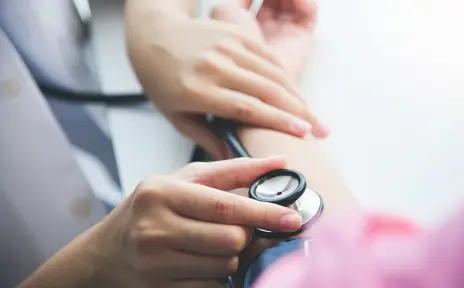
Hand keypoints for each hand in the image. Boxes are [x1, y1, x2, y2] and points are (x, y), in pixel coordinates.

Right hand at [94, 157, 301, 287]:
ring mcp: (155, 263)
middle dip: (243, 235)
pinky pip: (212, 286)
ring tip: (212, 242)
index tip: (292, 217)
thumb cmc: (154, 206)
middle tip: (236, 228)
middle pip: (231, 240)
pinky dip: (218, 275)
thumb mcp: (186, 179)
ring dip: (231, 256)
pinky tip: (202, 261)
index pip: (224, 206)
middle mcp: (154, 229)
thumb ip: (234, 170)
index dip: (263, 213)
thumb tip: (281, 163)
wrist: (109, 250)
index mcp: (161, 193)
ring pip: (225, 266)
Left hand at [125, 0, 326, 159]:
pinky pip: (269, 56)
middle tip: (321, 132)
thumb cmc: (163, 80)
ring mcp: (227, 46)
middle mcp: (215, 64)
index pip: (245, 107)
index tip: (301, 134)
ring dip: (298, 96)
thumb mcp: (176, 116)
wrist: (154, 36)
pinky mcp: (236, 34)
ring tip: (315, 118)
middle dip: (299, 113)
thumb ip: (207, 138)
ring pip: (273, 72)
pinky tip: (298, 94)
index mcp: (197, 89)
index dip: (277, 121)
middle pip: (267, 89)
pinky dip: (287, 76)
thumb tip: (236, 162)